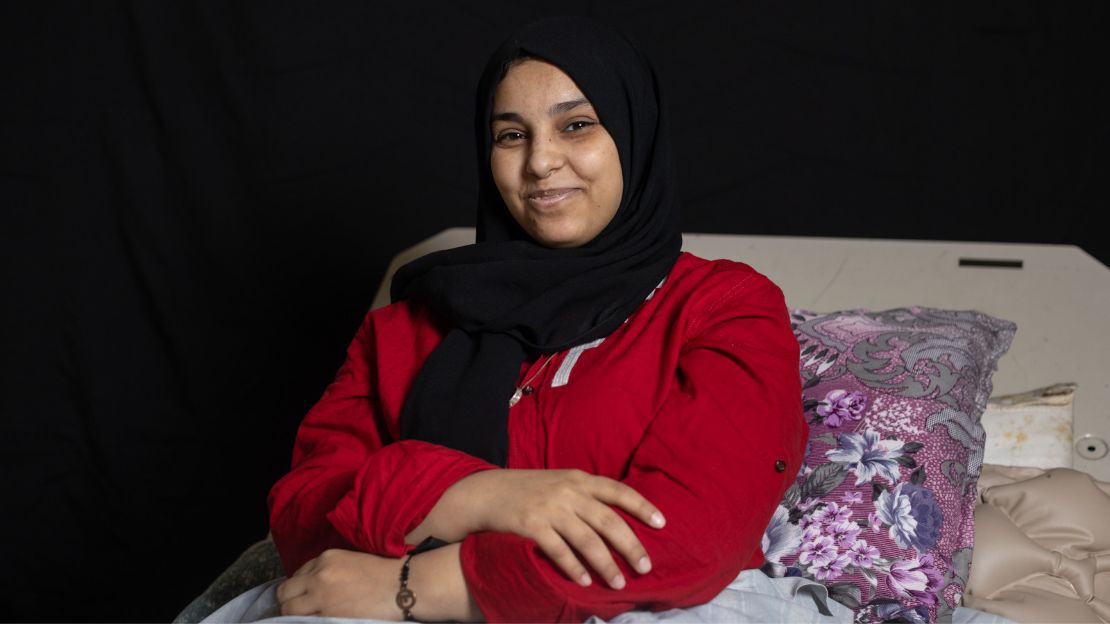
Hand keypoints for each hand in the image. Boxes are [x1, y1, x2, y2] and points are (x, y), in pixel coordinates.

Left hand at [276, 549, 403, 619]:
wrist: (401, 587)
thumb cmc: (382, 573)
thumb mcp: (351, 560)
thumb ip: (329, 569)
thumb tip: (312, 585)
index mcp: (326, 558)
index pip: (297, 574)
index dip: (300, 586)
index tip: (305, 594)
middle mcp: (318, 576)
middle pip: (285, 591)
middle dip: (288, 600)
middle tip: (297, 608)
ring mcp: (321, 597)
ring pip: (288, 609)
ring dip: (292, 614)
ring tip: (304, 617)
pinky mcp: (327, 616)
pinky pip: (304, 621)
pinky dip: (305, 621)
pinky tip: (314, 620)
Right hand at [457, 469, 665, 589]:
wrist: (485, 492)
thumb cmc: (528, 491)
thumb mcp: (559, 482)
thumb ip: (585, 494)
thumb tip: (619, 515)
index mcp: (578, 479)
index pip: (618, 491)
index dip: (642, 506)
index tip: (662, 523)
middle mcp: (568, 491)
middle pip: (609, 521)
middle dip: (631, 546)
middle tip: (646, 567)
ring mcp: (549, 508)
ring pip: (587, 540)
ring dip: (606, 564)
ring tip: (619, 583)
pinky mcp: (530, 524)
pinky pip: (558, 550)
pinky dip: (573, 568)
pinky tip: (584, 582)